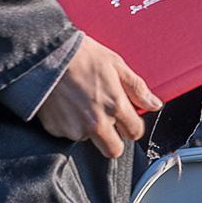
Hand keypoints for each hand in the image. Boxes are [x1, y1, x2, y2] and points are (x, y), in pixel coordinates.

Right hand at [37, 35, 162, 157]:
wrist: (46, 53)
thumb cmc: (81, 54)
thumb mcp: (115, 63)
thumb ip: (137, 87)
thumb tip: (155, 104)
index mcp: (114, 105)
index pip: (134, 132)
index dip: (132, 124)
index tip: (126, 117)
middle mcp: (96, 122)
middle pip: (114, 149)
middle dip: (114, 138)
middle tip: (106, 117)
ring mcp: (75, 128)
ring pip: (90, 140)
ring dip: (89, 128)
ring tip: (81, 101)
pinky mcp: (56, 129)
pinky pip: (68, 133)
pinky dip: (70, 123)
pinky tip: (67, 102)